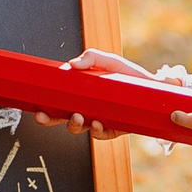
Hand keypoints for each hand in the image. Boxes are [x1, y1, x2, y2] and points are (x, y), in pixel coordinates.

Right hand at [31, 48, 150, 138]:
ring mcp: (98, 120)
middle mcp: (86, 109)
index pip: (56, 103)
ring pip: (78, 128)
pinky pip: (100, 135)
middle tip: (45, 117)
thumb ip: (91, 57)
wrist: (154, 88)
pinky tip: (98, 123)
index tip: (37, 109)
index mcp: (80, 94)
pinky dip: (97, 131)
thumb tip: (72, 64)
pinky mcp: (113, 129)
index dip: (44, 108)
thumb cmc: (129, 75)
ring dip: (73, 125)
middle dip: (50, 120)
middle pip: (61, 119)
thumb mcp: (109, 61)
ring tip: (77, 116)